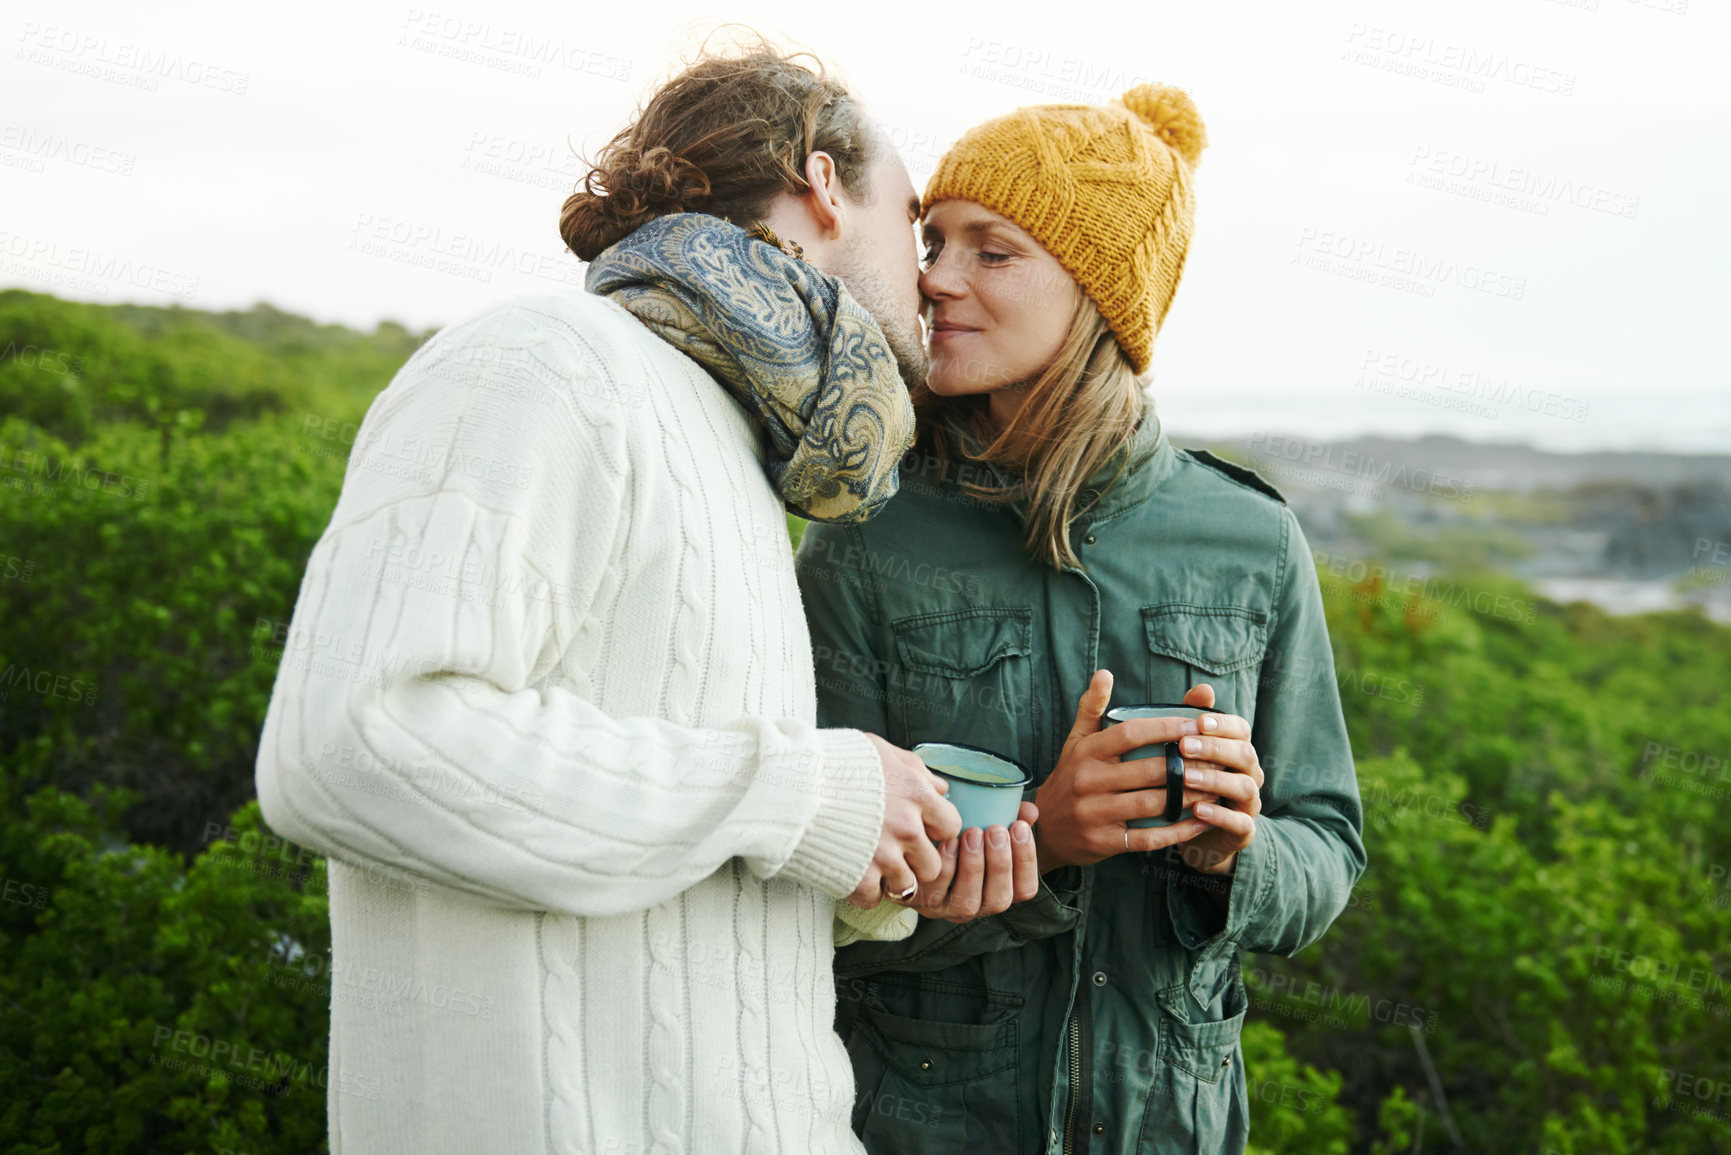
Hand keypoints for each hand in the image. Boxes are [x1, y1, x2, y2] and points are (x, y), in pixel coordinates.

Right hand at [847, 733, 962, 907]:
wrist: (786, 784)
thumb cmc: (830, 762)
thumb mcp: (878, 750)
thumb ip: (914, 768)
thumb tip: (940, 787)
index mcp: (916, 794)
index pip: (951, 826)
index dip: (935, 829)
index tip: (918, 828)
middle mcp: (907, 827)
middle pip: (933, 863)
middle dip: (916, 860)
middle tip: (894, 851)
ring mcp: (884, 856)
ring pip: (908, 886)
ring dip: (892, 879)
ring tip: (872, 865)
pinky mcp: (859, 878)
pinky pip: (875, 899)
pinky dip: (864, 891)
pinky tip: (852, 873)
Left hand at [904, 802, 1040, 923]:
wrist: (910, 846)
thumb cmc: (958, 835)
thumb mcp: (985, 825)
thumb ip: (1010, 816)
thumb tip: (1030, 810)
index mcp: (999, 888)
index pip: (1025, 889)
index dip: (1027, 860)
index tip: (1019, 826)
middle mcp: (978, 905)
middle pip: (999, 899)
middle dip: (1000, 864)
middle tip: (995, 830)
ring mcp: (948, 908)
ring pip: (968, 902)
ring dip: (974, 867)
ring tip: (972, 832)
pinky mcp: (921, 903)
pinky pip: (935, 892)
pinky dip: (945, 867)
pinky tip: (947, 841)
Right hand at [1031, 669, 1223, 873]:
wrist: (1044, 829)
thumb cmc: (1069, 778)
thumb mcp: (1075, 742)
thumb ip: (1091, 708)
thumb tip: (1104, 673)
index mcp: (1086, 753)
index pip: (1130, 734)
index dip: (1165, 728)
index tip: (1195, 726)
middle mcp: (1088, 781)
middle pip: (1148, 770)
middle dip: (1188, 765)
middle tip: (1217, 759)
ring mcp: (1095, 814)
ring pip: (1153, 804)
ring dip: (1189, 797)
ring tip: (1216, 787)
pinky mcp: (1104, 842)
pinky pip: (1149, 837)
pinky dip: (1179, 830)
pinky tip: (1200, 821)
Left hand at [1168, 683, 1263, 877]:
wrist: (1196, 833)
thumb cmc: (1190, 782)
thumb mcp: (1187, 751)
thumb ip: (1193, 719)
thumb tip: (1203, 688)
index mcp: (1237, 749)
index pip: (1241, 729)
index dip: (1222, 724)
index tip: (1197, 722)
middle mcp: (1249, 773)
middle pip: (1245, 754)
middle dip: (1215, 748)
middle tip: (1183, 746)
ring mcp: (1249, 803)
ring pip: (1245, 787)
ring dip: (1215, 780)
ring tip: (1186, 777)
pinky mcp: (1244, 830)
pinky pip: (1240, 823)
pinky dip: (1220, 816)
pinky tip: (1198, 809)